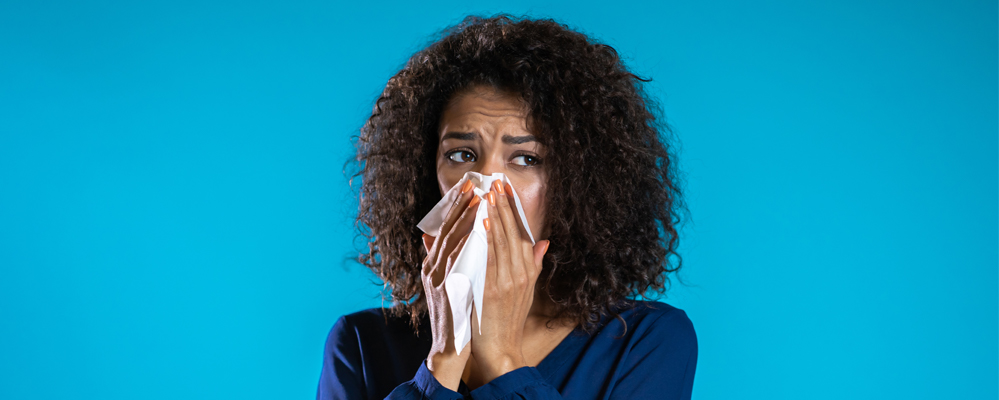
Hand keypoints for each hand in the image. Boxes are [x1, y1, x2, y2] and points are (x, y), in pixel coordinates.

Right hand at [421, 180, 479, 390]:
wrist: (451, 348)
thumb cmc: (455, 315)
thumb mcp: (445, 283)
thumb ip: (442, 259)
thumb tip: (433, 235)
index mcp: (433, 265)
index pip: (445, 229)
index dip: (456, 206)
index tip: (469, 185)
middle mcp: (432, 269)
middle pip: (446, 230)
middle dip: (460, 206)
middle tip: (474, 183)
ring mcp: (438, 280)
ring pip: (452, 243)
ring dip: (465, 220)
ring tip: (478, 199)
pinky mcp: (448, 292)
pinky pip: (458, 263)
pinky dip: (467, 245)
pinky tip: (478, 231)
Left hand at [470, 180, 550, 382]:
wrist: (500, 349)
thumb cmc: (508, 320)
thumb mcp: (526, 291)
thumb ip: (533, 265)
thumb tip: (543, 241)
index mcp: (528, 271)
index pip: (522, 232)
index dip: (513, 209)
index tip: (505, 188)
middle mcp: (521, 274)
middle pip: (512, 232)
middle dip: (503, 205)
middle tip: (495, 181)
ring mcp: (507, 282)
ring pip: (501, 241)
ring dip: (495, 216)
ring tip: (488, 194)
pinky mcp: (492, 291)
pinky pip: (489, 259)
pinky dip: (486, 239)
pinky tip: (482, 223)